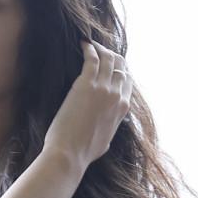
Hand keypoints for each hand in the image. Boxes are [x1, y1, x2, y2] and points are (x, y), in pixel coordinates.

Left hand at [43, 39, 134, 173]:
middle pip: (121, 66)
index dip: (120, 70)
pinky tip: (83, 43)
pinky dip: (89, 48)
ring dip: (101, 48)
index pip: (127, 81)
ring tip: (92, 45)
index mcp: (122, 109)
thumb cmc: (84, 153)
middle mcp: (117, 96)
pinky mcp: (86, 84)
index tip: (110, 66)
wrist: (70, 154)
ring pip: (109, 58)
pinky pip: (92, 58)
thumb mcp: (106, 142)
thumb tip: (108, 132)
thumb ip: (110, 130)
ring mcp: (103, 89)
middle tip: (100, 52)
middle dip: (112, 56)